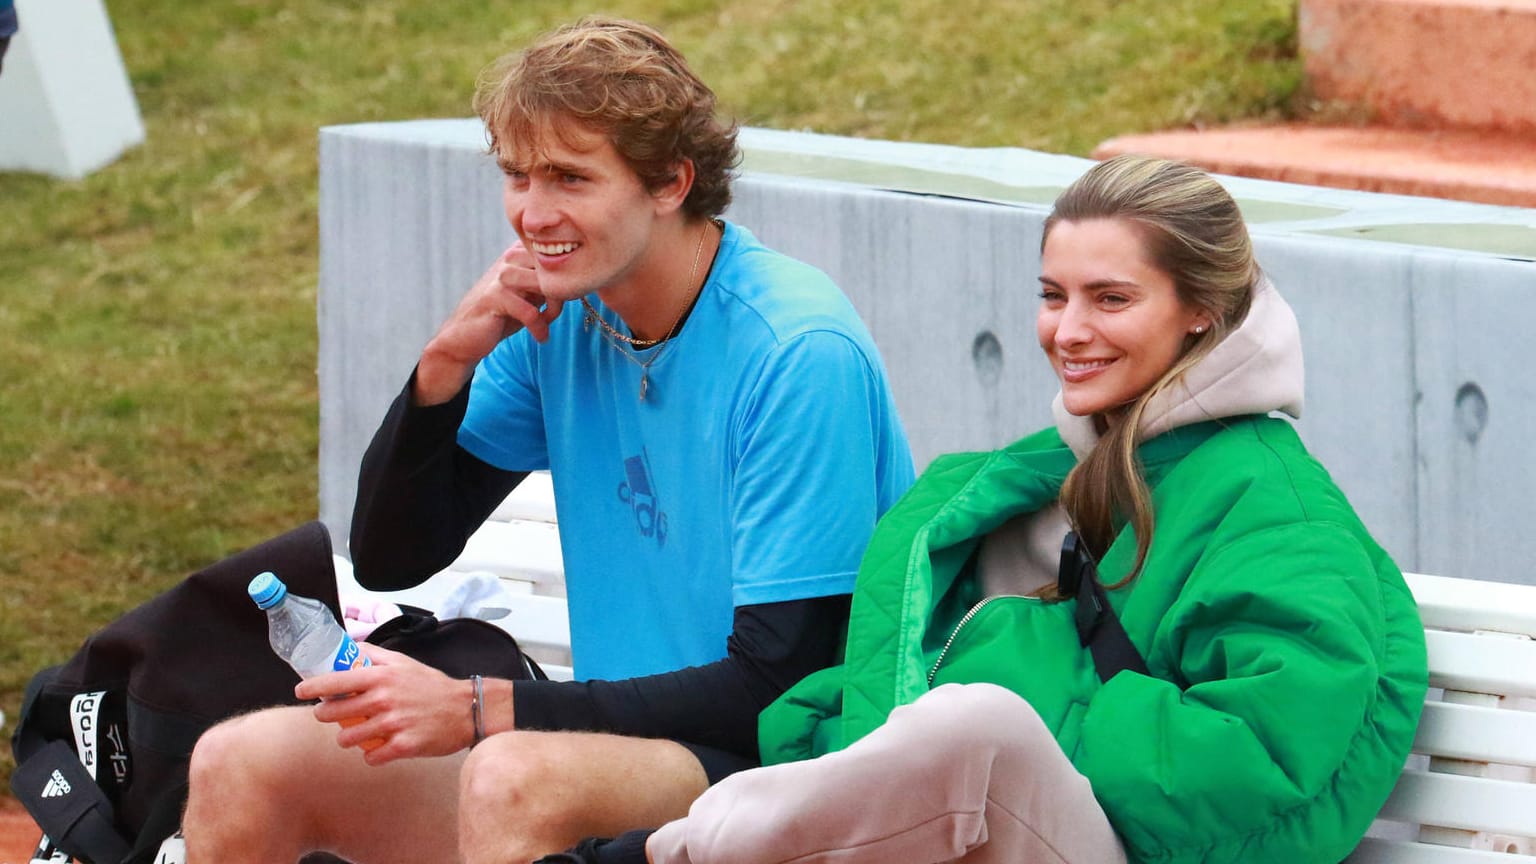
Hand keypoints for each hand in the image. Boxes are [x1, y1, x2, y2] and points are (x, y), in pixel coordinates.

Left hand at [296, 643, 476, 764]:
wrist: (466, 709)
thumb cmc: (432, 685)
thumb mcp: (403, 662)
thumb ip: (373, 655)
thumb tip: (348, 648)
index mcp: (381, 677)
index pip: (335, 681)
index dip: (312, 687)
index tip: (301, 691)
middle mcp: (384, 700)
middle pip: (334, 713)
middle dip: (326, 715)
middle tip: (330, 715)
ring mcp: (393, 725)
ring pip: (348, 739)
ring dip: (346, 739)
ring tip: (354, 734)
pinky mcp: (403, 746)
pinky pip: (372, 757)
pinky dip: (371, 755)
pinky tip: (377, 748)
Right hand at [413, 243, 564, 405]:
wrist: (465, 337)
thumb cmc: (502, 316)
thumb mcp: (527, 295)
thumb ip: (546, 284)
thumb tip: (579, 282)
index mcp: (518, 254)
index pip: (555, 255)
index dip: (567, 278)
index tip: (565, 299)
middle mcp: (509, 259)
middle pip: (553, 268)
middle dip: (563, 293)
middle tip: (555, 314)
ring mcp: (501, 276)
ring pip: (544, 285)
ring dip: (553, 309)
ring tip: (547, 324)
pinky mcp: (494, 298)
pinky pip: (530, 312)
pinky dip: (539, 327)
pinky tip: (540, 338)